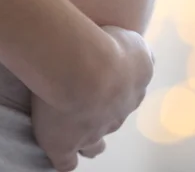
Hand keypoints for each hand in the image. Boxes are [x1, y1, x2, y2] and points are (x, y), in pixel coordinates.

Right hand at [31, 26, 153, 170]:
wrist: (87, 67)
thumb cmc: (105, 41)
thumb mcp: (132, 36)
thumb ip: (135, 43)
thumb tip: (138, 38)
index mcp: (134, 84)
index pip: (129, 90)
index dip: (116, 87)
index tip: (101, 77)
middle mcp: (118, 111)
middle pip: (114, 117)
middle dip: (102, 111)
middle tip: (85, 98)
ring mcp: (92, 131)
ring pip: (95, 144)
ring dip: (88, 139)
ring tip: (75, 131)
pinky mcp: (64, 144)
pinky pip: (66, 162)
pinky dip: (63, 159)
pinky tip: (57, 152)